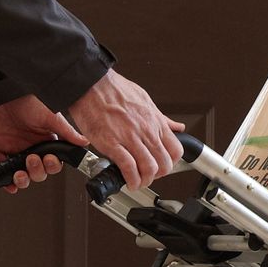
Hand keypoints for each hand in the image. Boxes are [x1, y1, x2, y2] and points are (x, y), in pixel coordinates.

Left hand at [0, 94, 85, 192]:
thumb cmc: (27, 100)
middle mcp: (31, 147)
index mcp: (45, 141)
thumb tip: (85, 142)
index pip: (53, 162)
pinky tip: (10, 184)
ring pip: (22, 175)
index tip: (50, 159)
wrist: (3, 94)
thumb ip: (66, 132)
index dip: (52, 165)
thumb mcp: (51, 116)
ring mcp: (15, 150)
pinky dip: (6, 180)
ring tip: (21, 173)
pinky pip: (2, 170)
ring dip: (24, 180)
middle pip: (39, 171)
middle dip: (38, 171)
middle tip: (34, 159)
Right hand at [65, 70, 184, 190]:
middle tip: (148, 176)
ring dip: (145, 181)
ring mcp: (129, 137)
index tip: (162, 165)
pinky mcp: (112, 143)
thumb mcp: (145, 100)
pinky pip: (128, 167)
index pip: (175, 150)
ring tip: (138, 182)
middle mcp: (145, 130)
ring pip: (148, 168)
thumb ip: (161, 118)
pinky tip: (129, 182)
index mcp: (154, 121)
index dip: (171, 163)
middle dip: (157, 175)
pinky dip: (131, 180)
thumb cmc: (114, 90)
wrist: (91, 84)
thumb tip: (176, 126)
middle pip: (164, 163)